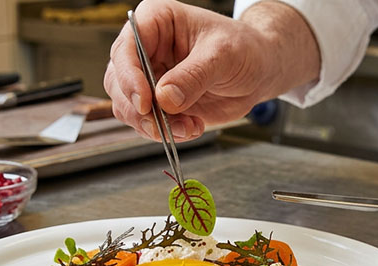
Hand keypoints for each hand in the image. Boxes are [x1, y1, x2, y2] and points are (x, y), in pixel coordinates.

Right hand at [104, 0, 318, 141]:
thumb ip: (194, 75)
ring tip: (187, 126)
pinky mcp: (157, 102)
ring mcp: (149, 77)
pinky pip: (146, 123)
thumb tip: (165, 98)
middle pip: (118, 81)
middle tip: (163, 124)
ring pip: (128, 107)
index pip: (125, 48)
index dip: (129, 78)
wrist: (259, 70)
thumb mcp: (224, 56)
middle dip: (139, 109)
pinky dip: (165, 132)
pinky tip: (190, 127)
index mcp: (155, 21)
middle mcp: (145, 48)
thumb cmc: (244, 48)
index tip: (145, 102)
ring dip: (153, 125)